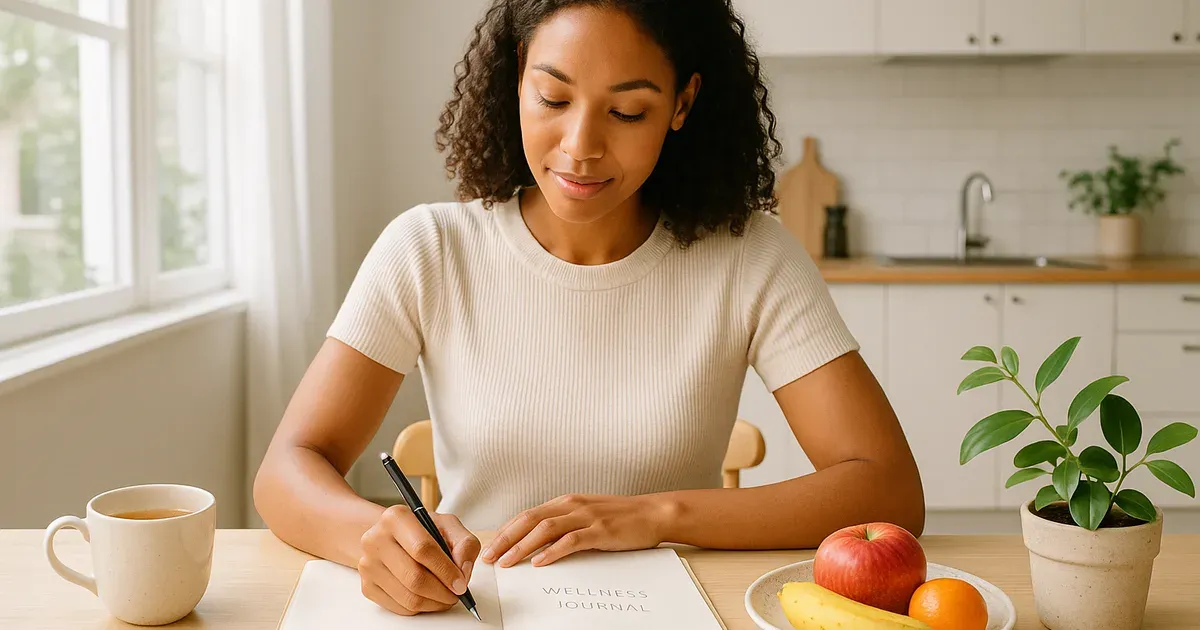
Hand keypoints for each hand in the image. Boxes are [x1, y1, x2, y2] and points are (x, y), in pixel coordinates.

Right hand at [358, 506, 480, 615]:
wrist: (390, 537)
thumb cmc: (421, 531)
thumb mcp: (448, 526)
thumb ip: (464, 543)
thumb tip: (463, 571)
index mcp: (396, 518)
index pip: (423, 549)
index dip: (446, 571)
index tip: (460, 583)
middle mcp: (376, 539)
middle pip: (415, 578)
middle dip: (442, 592)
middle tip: (456, 594)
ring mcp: (368, 564)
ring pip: (408, 597)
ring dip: (434, 603)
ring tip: (445, 596)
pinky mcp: (367, 586)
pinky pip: (399, 607)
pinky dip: (420, 608)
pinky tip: (428, 597)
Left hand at [480, 493, 671, 567]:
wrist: (653, 512)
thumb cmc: (620, 517)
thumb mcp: (587, 516)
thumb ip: (564, 524)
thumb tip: (537, 543)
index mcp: (566, 502)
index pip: (527, 515)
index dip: (506, 530)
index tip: (491, 546)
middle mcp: (572, 505)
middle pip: (530, 520)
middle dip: (506, 539)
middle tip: (490, 557)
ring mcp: (586, 516)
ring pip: (545, 529)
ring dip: (523, 546)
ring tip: (508, 562)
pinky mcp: (600, 530)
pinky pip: (571, 540)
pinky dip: (553, 551)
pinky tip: (540, 562)